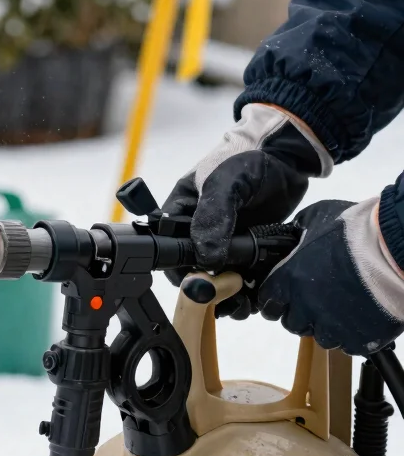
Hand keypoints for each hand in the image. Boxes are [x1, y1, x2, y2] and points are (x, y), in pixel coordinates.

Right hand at [163, 102, 330, 317]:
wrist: (287, 158)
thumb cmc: (247, 159)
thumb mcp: (225, 183)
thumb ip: (213, 217)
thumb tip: (207, 257)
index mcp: (180, 211)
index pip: (168, 249)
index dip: (180, 269)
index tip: (199, 282)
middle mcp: (197, 229)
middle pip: (191, 270)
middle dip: (204, 287)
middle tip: (225, 292)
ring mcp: (222, 241)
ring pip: (215, 277)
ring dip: (226, 293)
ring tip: (241, 297)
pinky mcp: (244, 249)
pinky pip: (239, 276)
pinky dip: (246, 288)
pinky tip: (254, 290)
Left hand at [258, 198, 403, 355]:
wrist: (394, 249)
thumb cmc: (355, 230)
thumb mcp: (315, 218)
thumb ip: (299, 232)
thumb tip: (294, 234)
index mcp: (290, 280)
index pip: (268, 303)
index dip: (275, 301)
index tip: (282, 298)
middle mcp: (306, 306)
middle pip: (293, 323)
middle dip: (301, 313)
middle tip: (317, 300)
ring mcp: (333, 326)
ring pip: (321, 337)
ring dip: (327, 325)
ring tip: (342, 308)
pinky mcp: (358, 339)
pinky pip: (347, 345)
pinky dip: (351, 335)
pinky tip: (360, 317)